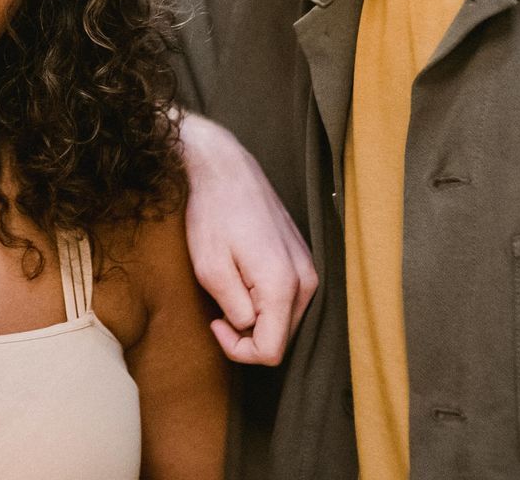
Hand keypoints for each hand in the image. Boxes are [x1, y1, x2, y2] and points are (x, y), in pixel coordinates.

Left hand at [179, 112, 318, 364]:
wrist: (226, 168)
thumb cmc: (213, 214)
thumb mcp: (210, 269)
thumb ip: (235, 311)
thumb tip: (249, 330)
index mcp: (283, 286)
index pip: (270, 352)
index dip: (238, 349)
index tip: (215, 322)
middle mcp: (306, 280)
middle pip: (281, 338)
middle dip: (248, 334)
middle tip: (218, 307)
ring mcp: (308, 268)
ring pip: (285, 319)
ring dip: (256, 315)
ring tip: (230, 286)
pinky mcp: (303, 259)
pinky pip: (288, 299)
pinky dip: (265, 300)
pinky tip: (243, 276)